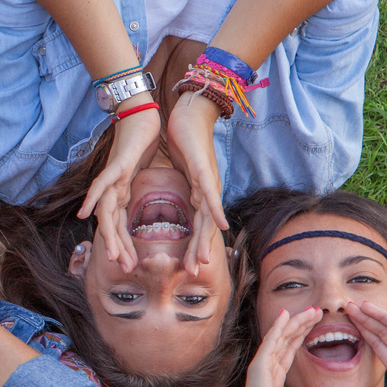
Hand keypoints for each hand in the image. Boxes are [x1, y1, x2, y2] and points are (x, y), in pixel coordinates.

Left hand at [77, 108, 159, 271]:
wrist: (142, 113)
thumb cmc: (147, 142)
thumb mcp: (151, 173)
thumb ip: (148, 191)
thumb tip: (158, 207)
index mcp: (125, 193)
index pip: (123, 225)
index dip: (128, 246)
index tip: (134, 265)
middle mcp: (115, 189)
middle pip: (113, 224)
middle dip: (120, 248)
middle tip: (127, 269)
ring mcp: (113, 177)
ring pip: (107, 211)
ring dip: (109, 234)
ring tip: (112, 256)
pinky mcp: (116, 164)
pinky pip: (101, 184)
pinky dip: (92, 198)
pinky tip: (86, 214)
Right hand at [163, 95, 228, 273]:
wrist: (190, 113)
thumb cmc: (181, 139)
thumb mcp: (176, 171)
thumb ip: (173, 188)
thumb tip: (166, 200)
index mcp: (196, 192)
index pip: (195, 224)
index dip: (192, 245)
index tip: (187, 266)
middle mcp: (205, 190)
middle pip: (203, 227)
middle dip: (198, 251)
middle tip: (194, 272)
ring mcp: (207, 180)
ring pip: (207, 217)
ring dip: (205, 240)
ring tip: (203, 260)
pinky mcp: (204, 169)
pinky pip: (209, 194)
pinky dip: (215, 210)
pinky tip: (221, 224)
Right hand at [235, 307, 326, 386]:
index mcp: (274, 382)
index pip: (289, 354)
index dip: (300, 338)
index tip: (313, 326)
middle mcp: (267, 371)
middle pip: (286, 342)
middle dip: (300, 326)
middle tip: (315, 311)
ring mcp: (262, 367)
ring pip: (281, 338)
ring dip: (294, 323)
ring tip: (309, 310)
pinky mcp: (260, 366)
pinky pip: (271, 342)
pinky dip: (278, 327)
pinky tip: (286, 314)